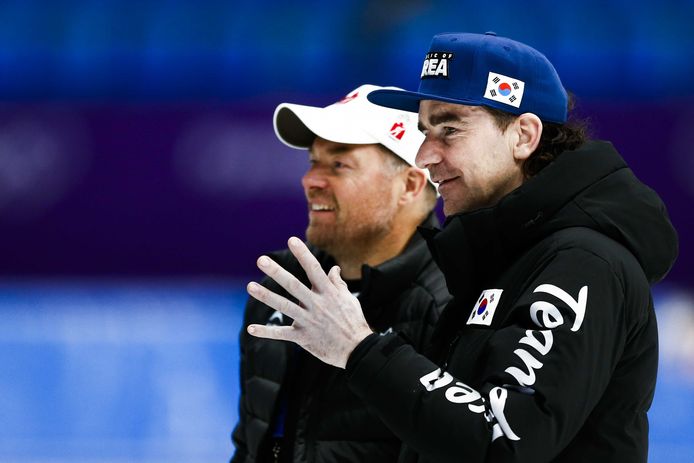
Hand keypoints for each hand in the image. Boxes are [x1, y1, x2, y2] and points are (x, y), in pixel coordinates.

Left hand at [246, 237, 372, 367]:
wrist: (357, 349)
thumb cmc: (353, 321)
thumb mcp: (349, 299)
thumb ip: (337, 283)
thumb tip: (334, 268)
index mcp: (328, 293)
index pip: (314, 269)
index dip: (303, 254)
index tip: (292, 239)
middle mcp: (317, 304)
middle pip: (293, 285)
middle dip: (277, 272)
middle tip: (261, 260)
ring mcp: (309, 321)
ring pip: (284, 306)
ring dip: (266, 296)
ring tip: (250, 286)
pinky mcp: (303, 337)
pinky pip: (281, 334)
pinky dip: (266, 332)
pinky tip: (251, 328)